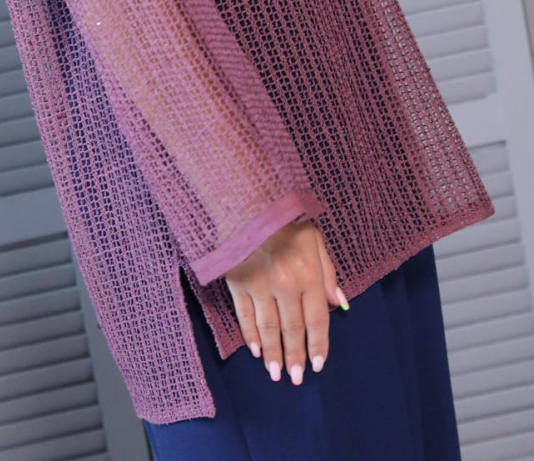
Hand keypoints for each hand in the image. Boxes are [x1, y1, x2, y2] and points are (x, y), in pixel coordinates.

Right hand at [224, 219, 348, 384]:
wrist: (247, 199)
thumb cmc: (285, 217)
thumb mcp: (314, 237)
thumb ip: (328, 271)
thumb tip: (340, 303)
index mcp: (308, 272)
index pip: (316, 318)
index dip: (318, 344)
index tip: (318, 366)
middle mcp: (286, 283)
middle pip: (292, 328)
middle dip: (295, 355)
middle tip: (296, 379)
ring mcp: (260, 285)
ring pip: (268, 327)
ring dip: (273, 353)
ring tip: (276, 374)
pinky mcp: (237, 282)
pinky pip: (245, 315)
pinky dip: (249, 335)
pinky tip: (255, 350)